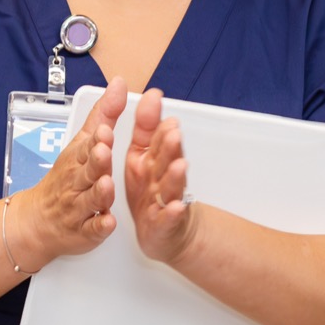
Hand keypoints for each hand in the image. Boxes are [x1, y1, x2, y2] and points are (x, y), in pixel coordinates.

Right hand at [8, 78, 123, 268]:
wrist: (37, 220)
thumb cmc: (65, 178)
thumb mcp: (81, 143)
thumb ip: (103, 114)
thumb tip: (118, 83)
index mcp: (78, 159)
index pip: (87, 146)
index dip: (96, 139)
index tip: (105, 130)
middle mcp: (77, 183)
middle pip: (87, 171)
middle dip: (96, 162)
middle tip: (105, 151)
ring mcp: (80, 208)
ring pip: (89, 199)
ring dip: (99, 192)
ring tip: (107, 184)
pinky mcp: (84, 232)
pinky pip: (92, 230)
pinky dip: (99, 227)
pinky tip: (108, 223)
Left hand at [121, 88, 196, 264]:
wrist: (163, 230)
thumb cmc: (151, 188)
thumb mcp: (144, 153)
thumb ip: (147, 125)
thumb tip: (152, 94)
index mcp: (154, 160)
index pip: (161, 141)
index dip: (162, 130)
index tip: (166, 117)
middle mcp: (163, 178)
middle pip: (168, 161)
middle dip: (171, 147)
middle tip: (173, 134)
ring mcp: (165, 200)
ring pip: (171, 187)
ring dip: (176, 176)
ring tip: (180, 166)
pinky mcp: (163, 224)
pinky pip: (167, 218)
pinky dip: (172, 213)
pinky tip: (177, 207)